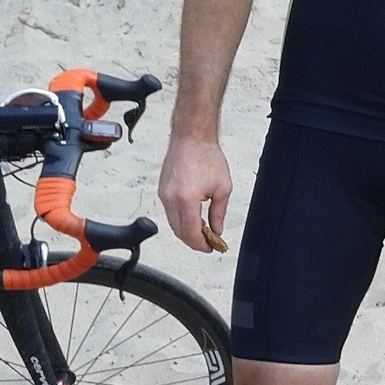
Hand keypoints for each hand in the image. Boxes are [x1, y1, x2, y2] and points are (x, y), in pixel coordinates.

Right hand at [158, 136, 232, 252]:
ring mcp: (163, 194)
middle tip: (208, 242)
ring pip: (172, 223)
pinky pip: (169, 212)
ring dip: (186, 231)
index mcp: (186, 199)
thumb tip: (216, 229)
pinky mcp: (162, 189)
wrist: (191, 136)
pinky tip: (193, 218)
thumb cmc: (206, 155)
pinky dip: (180, 219)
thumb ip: (219, 212)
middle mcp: (170, 198)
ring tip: (203, 231)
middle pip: (178, 231)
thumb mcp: (222, 187)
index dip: (201, 244)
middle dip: (193, 241)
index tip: (210, 248)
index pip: (190, 233)